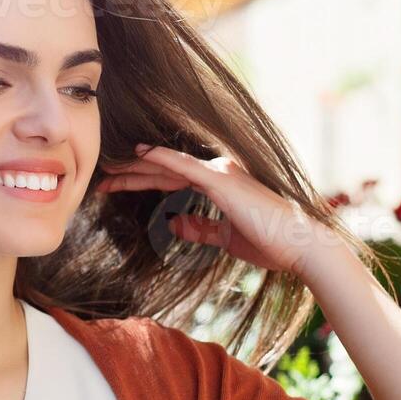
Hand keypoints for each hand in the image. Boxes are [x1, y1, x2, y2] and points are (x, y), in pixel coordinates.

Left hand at [95, 142, 322, 278]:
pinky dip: (161, 157)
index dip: (140, 181)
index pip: (169, 178)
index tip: (114, 186)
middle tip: (100, 178)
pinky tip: (140, 153)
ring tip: (107, 173)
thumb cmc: (269, 242)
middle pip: (162, 170)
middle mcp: (217, 171)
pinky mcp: (221, 181)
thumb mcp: (225, 237)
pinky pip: (183, 165)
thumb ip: (199, 228)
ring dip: (135, 169)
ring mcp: (219, 173)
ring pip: (166, 166)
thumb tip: (172, 223)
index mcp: (218, 183)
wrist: (300, 246)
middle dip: (130, 174)